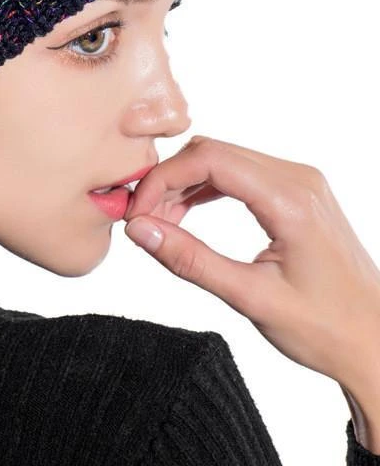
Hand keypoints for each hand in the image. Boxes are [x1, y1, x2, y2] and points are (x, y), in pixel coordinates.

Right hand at [122, 135, 379, 389]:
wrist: (376, 340)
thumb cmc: (326, 328)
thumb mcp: (250, 298)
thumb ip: (190, 260)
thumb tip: (140, 231)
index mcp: (291, 200)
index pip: (209, 160)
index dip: (162, 179)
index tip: (137, 212)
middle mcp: (298, 179)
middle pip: (212, 152)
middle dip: (168, 180)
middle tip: (142, 220)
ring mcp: (299, 181)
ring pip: (222, 159)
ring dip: (183, 184)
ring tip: (160, 223)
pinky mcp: (295, 191)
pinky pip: (238, 172)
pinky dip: (205, 188)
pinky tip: (185, 215)